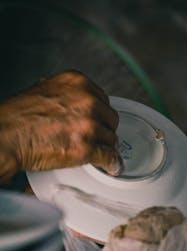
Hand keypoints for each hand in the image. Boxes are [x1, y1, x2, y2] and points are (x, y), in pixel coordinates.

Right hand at [0, 70, 122, 182]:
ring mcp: (88, 125)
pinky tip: (112, 166)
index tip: (99, 123)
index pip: (102, 100)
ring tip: (101, 155)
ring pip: (110, 138)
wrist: (6, 136)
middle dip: (104, 130)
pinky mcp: (86, 147)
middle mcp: (87, 101)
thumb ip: (65, 96)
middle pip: (110, 119)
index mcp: (78, 83)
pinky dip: (112, 164)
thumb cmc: (17, 117)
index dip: (101, 115)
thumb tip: (72, 104)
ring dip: (106, 147)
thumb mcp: (44, 92)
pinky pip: (109, 156)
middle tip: (98, 139)